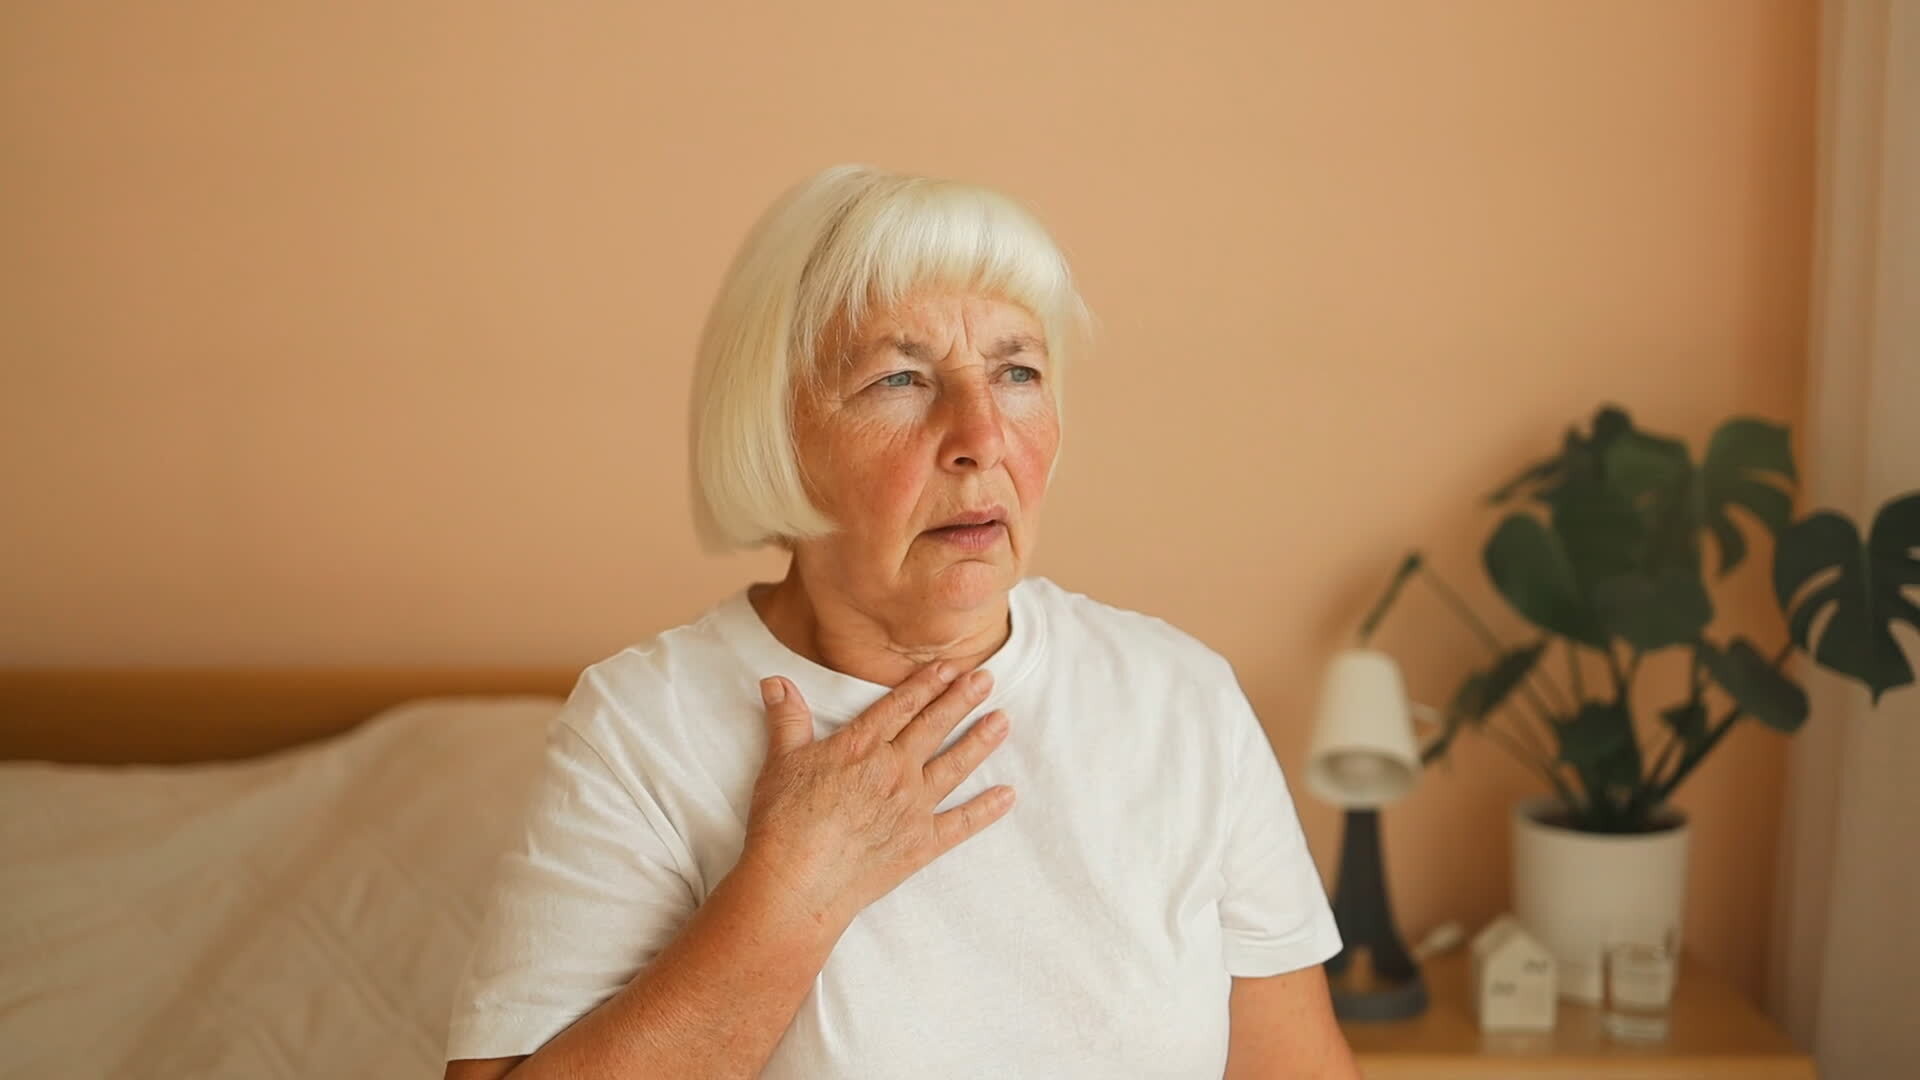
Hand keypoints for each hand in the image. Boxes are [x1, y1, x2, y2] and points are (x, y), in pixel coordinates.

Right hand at [739, 662, 1014, 927]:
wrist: (798, 883)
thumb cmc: (783, 823)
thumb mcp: (780, 762)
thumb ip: (787, 719)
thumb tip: (776, 681)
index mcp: (861, 747)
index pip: (900, 706)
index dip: (926, 684)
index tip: (949, 666)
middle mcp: (894, 771)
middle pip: (933, 727)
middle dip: (961, 700)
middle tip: (987, 679)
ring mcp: (912, 808)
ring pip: (954, 766)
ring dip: (980, 742)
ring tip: (1003, 720)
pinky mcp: (920, 844)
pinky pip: (961, 823)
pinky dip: (986, 810)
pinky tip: (1007, 795)